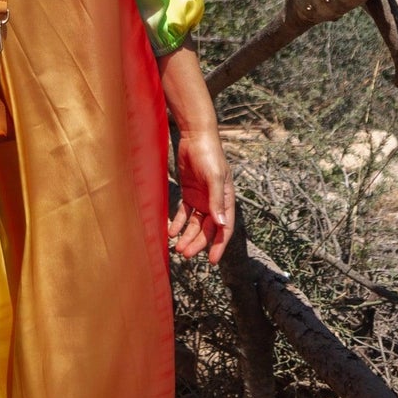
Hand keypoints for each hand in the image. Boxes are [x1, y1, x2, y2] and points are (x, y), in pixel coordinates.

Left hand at [170, 125, 233, 263]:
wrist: (195, 137)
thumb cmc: (209, 155)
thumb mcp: (214, 177)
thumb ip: (217, 201)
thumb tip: (221, 224)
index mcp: (226, 200)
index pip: (224, 228)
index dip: (219, 245)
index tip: (213, 261)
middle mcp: (215, 202)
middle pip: (208, 229)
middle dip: (198, 243)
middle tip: (186, 254)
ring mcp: (202, 198)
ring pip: (195, 224)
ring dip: (188, 236)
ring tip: (177, 248)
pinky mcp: (190, 193)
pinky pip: (185, 213)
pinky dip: (179, 223)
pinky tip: (171, 232)